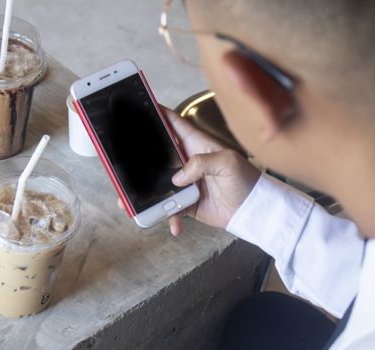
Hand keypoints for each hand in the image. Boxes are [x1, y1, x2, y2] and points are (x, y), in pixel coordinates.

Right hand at [118, 107, 260, 235]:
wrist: (254, 210)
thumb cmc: (247, 180)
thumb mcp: (228, 162)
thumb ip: (201, 163)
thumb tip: (177, 177)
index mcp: (197, 144)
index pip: (174, 124)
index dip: (157, 114)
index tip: (139, 109)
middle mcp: (188, 162)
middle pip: (157, 156)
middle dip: (139, 160)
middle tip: (121, 165)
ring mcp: (186, 183)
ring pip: (158, 186)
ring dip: (145, 195)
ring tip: (131, 205)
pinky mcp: (188, 203)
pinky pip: (171, 209)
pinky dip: (170, 218)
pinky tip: (175, 226)